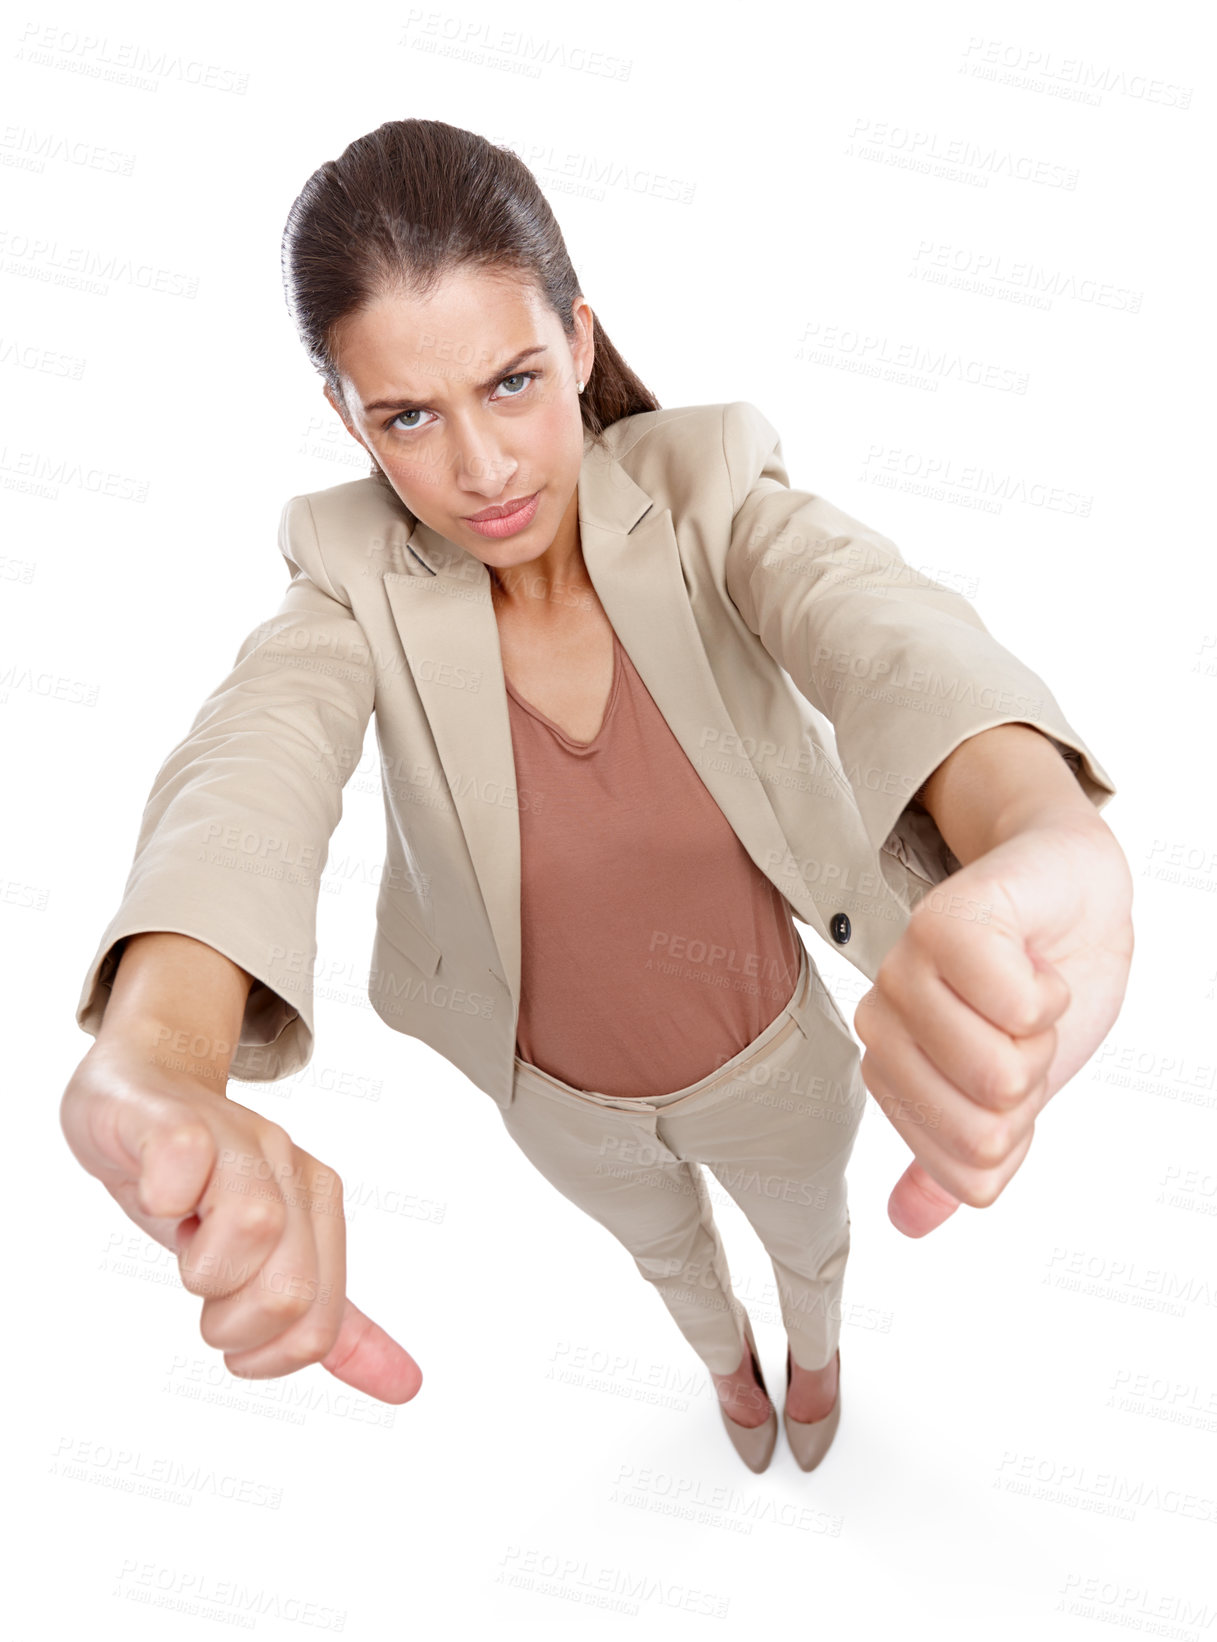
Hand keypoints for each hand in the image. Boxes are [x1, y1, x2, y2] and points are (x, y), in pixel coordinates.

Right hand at [60, 1041, 420, 1403]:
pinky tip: (156, 1193)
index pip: (318, 1325)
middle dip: (230, 1322)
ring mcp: (233, 1139)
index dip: (265, 1354)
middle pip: (290, 1290)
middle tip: (204, 1286)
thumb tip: (407, 1387)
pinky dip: (163, 1196)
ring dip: (198, 1268)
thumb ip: (333, 1319)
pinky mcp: (173, 1121)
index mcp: (318, 1203)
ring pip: (254, 1228)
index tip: (232, 1330)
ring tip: (182, 1241)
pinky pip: (184, 1161)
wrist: (141, 1086)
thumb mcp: (271, 1256)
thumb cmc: (198, 1178)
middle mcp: (287, 1166)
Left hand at [853, 814, 1133, 1237]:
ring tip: (1025, 989)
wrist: (1069, 895)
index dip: (1022, 1128)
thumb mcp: (1006, 1092)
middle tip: (1022, 1025)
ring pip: (999, 1074)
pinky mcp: (946, 921)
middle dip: (1033, 1082)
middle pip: (984, 1131)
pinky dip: (1050, 991)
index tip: (1016, 1065)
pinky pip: (1016, 1007)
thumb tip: (908, 1224)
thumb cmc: (1036, 991)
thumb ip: (956, 1157)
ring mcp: (904, 968)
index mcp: (888, 1071)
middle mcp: (881, 1020)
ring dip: (1042, 1036)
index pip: (971, 1173)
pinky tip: (1032, 959)